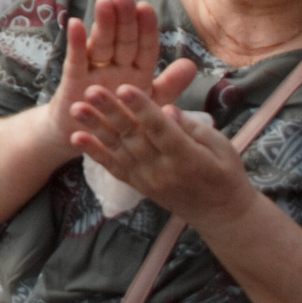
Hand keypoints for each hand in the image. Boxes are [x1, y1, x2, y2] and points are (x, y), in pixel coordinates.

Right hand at [43, 0, 197, 151]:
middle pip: (123, 40)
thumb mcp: (149, 106)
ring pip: (102, 45)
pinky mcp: (74, 81)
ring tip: (104, 2)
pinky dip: (76, 43)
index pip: (145, 47)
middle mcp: (117, 67)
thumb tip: (193, 64)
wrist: (87, 140)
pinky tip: (76, 23)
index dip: (146, 29)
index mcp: (139, 72)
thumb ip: (169, 86)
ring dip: (103, 24)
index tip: (147, 8)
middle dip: (124, 19)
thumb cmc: (121, 121)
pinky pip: (76, 60)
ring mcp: (95, 72)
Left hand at [69, 83, 252, 225]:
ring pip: (118, 150)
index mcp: (187, 157)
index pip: (161, 130)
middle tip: (91, 90)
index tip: (125, 87)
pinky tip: (77, 137)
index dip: (142, 109)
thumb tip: (169, 110)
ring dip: (95, 128)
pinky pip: (114, 168)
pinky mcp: (139, 185)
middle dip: (111, 112)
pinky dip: (94, 153)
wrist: (220, 214)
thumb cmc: (226, 174)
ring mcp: (148, 180)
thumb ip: (194, 129)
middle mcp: (163, 170)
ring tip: (75, 109)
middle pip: (133, 137)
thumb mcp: (222, 148)